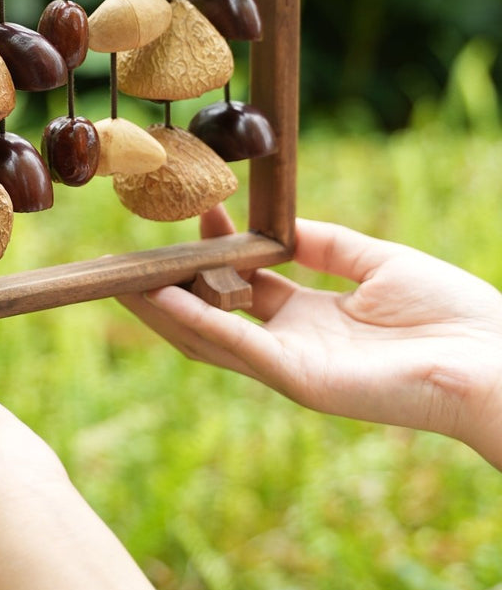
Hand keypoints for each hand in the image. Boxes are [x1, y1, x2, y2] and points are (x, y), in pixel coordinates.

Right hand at [119, 207, 501, 468]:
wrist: (492, 359)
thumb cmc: (453, 314)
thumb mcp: (377, 263)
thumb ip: (325, 245)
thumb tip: (277, 226)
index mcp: (314, 320)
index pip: (245, 285)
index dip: (216, 250)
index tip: (201, 209)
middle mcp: (294, 346)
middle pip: (215, 316)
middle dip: (171, 287)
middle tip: (132, 256)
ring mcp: (293, 367)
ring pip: (210, 337)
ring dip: (165, 309)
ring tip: (123, 279)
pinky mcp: (300, 380)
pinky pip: (236, 346)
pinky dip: (195, 321)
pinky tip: (163, 297)